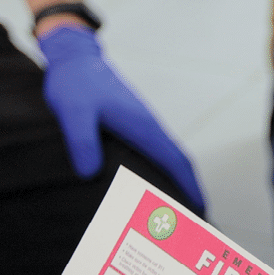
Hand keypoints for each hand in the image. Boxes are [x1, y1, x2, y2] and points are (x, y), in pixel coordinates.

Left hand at [38, 25, 205, 214]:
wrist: (76, 58)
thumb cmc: (75, 83)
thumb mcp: (73, 111)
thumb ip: (82, 140)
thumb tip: (89, 174)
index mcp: (143, 127)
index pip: (175, 162)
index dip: (189, 187)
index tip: (201, 209)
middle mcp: (150, 128)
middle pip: (180, 162)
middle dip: (192, 188)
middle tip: (197, 216)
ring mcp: (145, 125)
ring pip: (171, 157)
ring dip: (181, 180)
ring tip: (180, 204)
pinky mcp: (136, 124)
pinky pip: (159, 151)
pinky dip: (167, 169)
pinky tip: (157, 180)